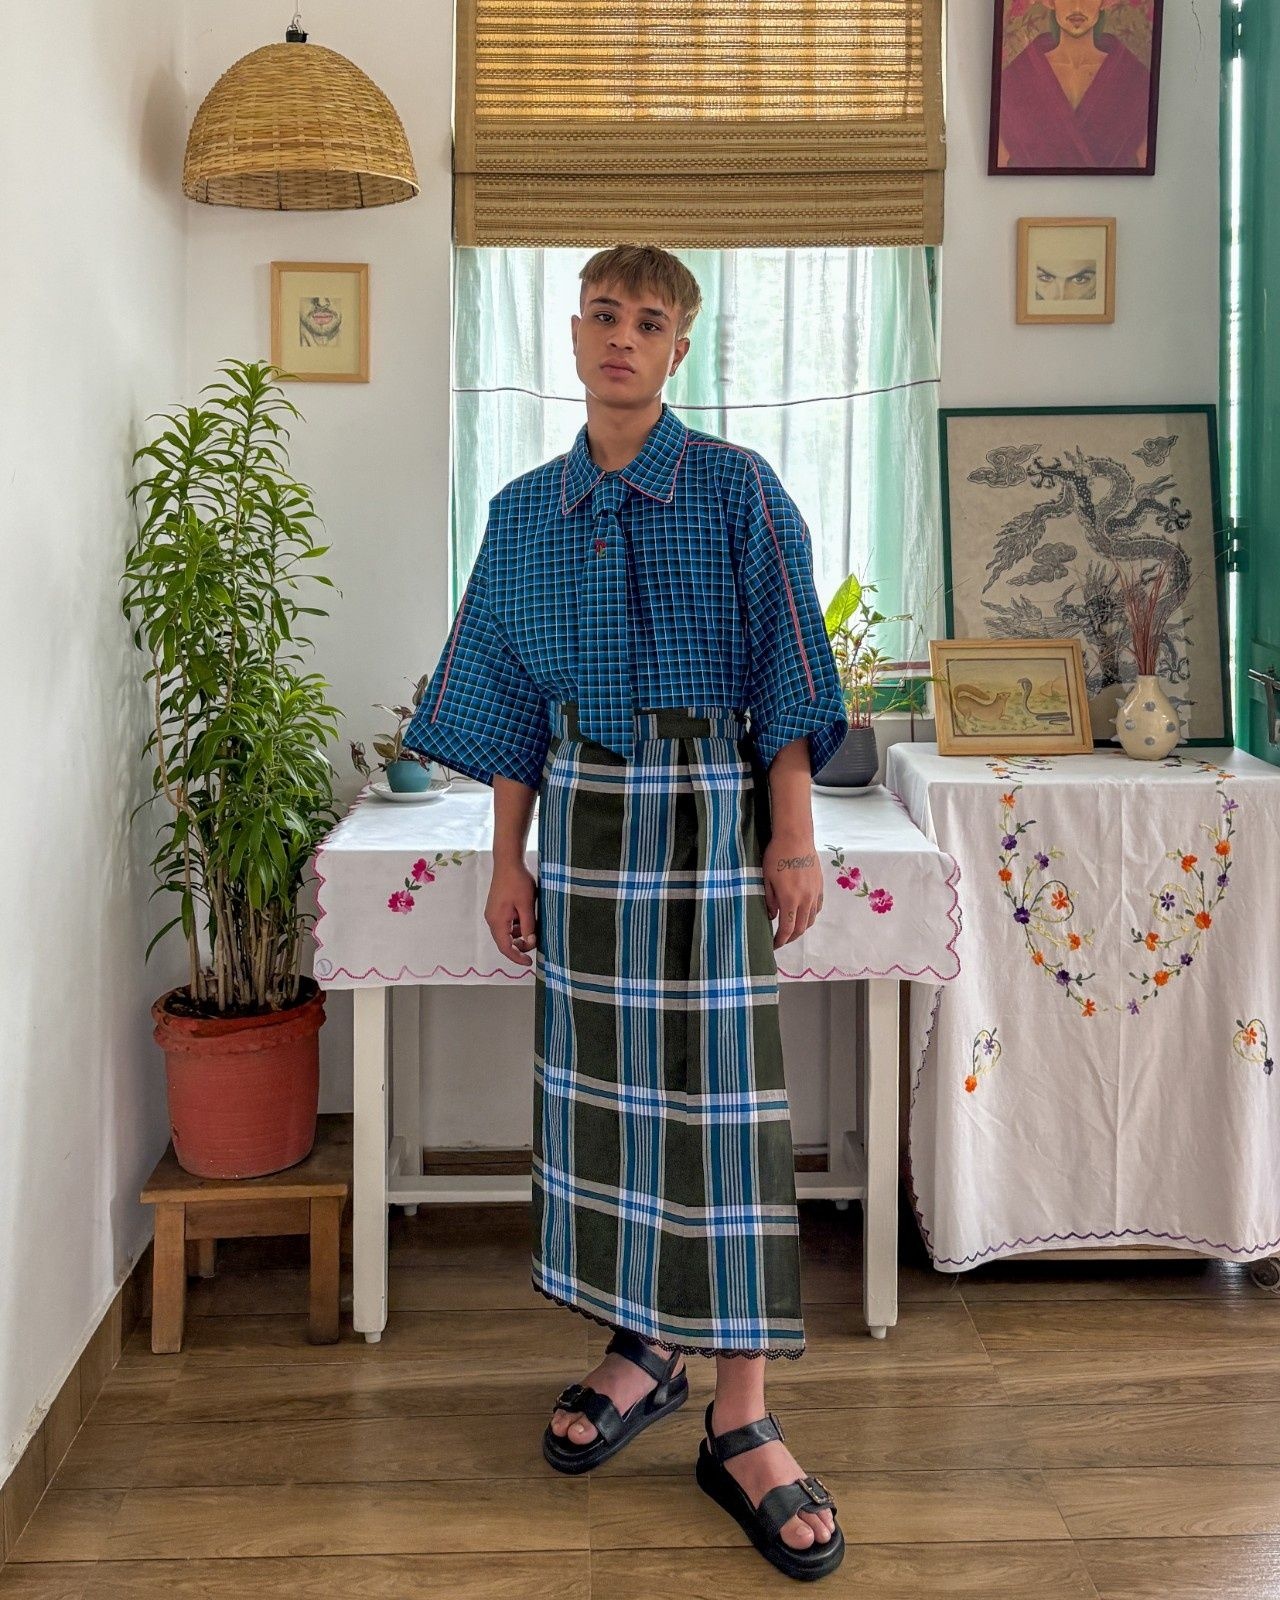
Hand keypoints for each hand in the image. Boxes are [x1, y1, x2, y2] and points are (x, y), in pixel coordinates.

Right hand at [485, 859, 538, 964]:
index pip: (505, 947)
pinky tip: (527, 917)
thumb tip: (530, 943)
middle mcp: (492, 919)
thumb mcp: (527, 905)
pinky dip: (517, 926)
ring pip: (507, 933)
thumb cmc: (517, 881)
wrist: (508, 862)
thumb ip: (528, 926)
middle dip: (520, 946)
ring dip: (520, 934)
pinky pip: (507, 924)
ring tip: (534, 926)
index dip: (517, 957)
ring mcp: (493, 913)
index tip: (529, 962)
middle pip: (505, 942)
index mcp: (497, 921)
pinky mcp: (497, 908)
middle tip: (535, 942)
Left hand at [762, 832, 823, 949]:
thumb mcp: (766, 878)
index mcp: (790, 899)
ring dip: (801, 928)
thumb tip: (772, 917)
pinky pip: (817, 907)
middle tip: (781, 940)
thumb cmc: (776, 855)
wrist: (795, 837)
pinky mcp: (819, 885)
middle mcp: (805, 899)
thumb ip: (769, 900)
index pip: (787, 929)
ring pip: (811, 919)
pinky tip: (803, 913)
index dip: (780, 941)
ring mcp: (815, 893)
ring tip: (791, 928)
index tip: (774, 946)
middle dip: (791, 938)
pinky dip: (810, 915)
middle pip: (801, 928)